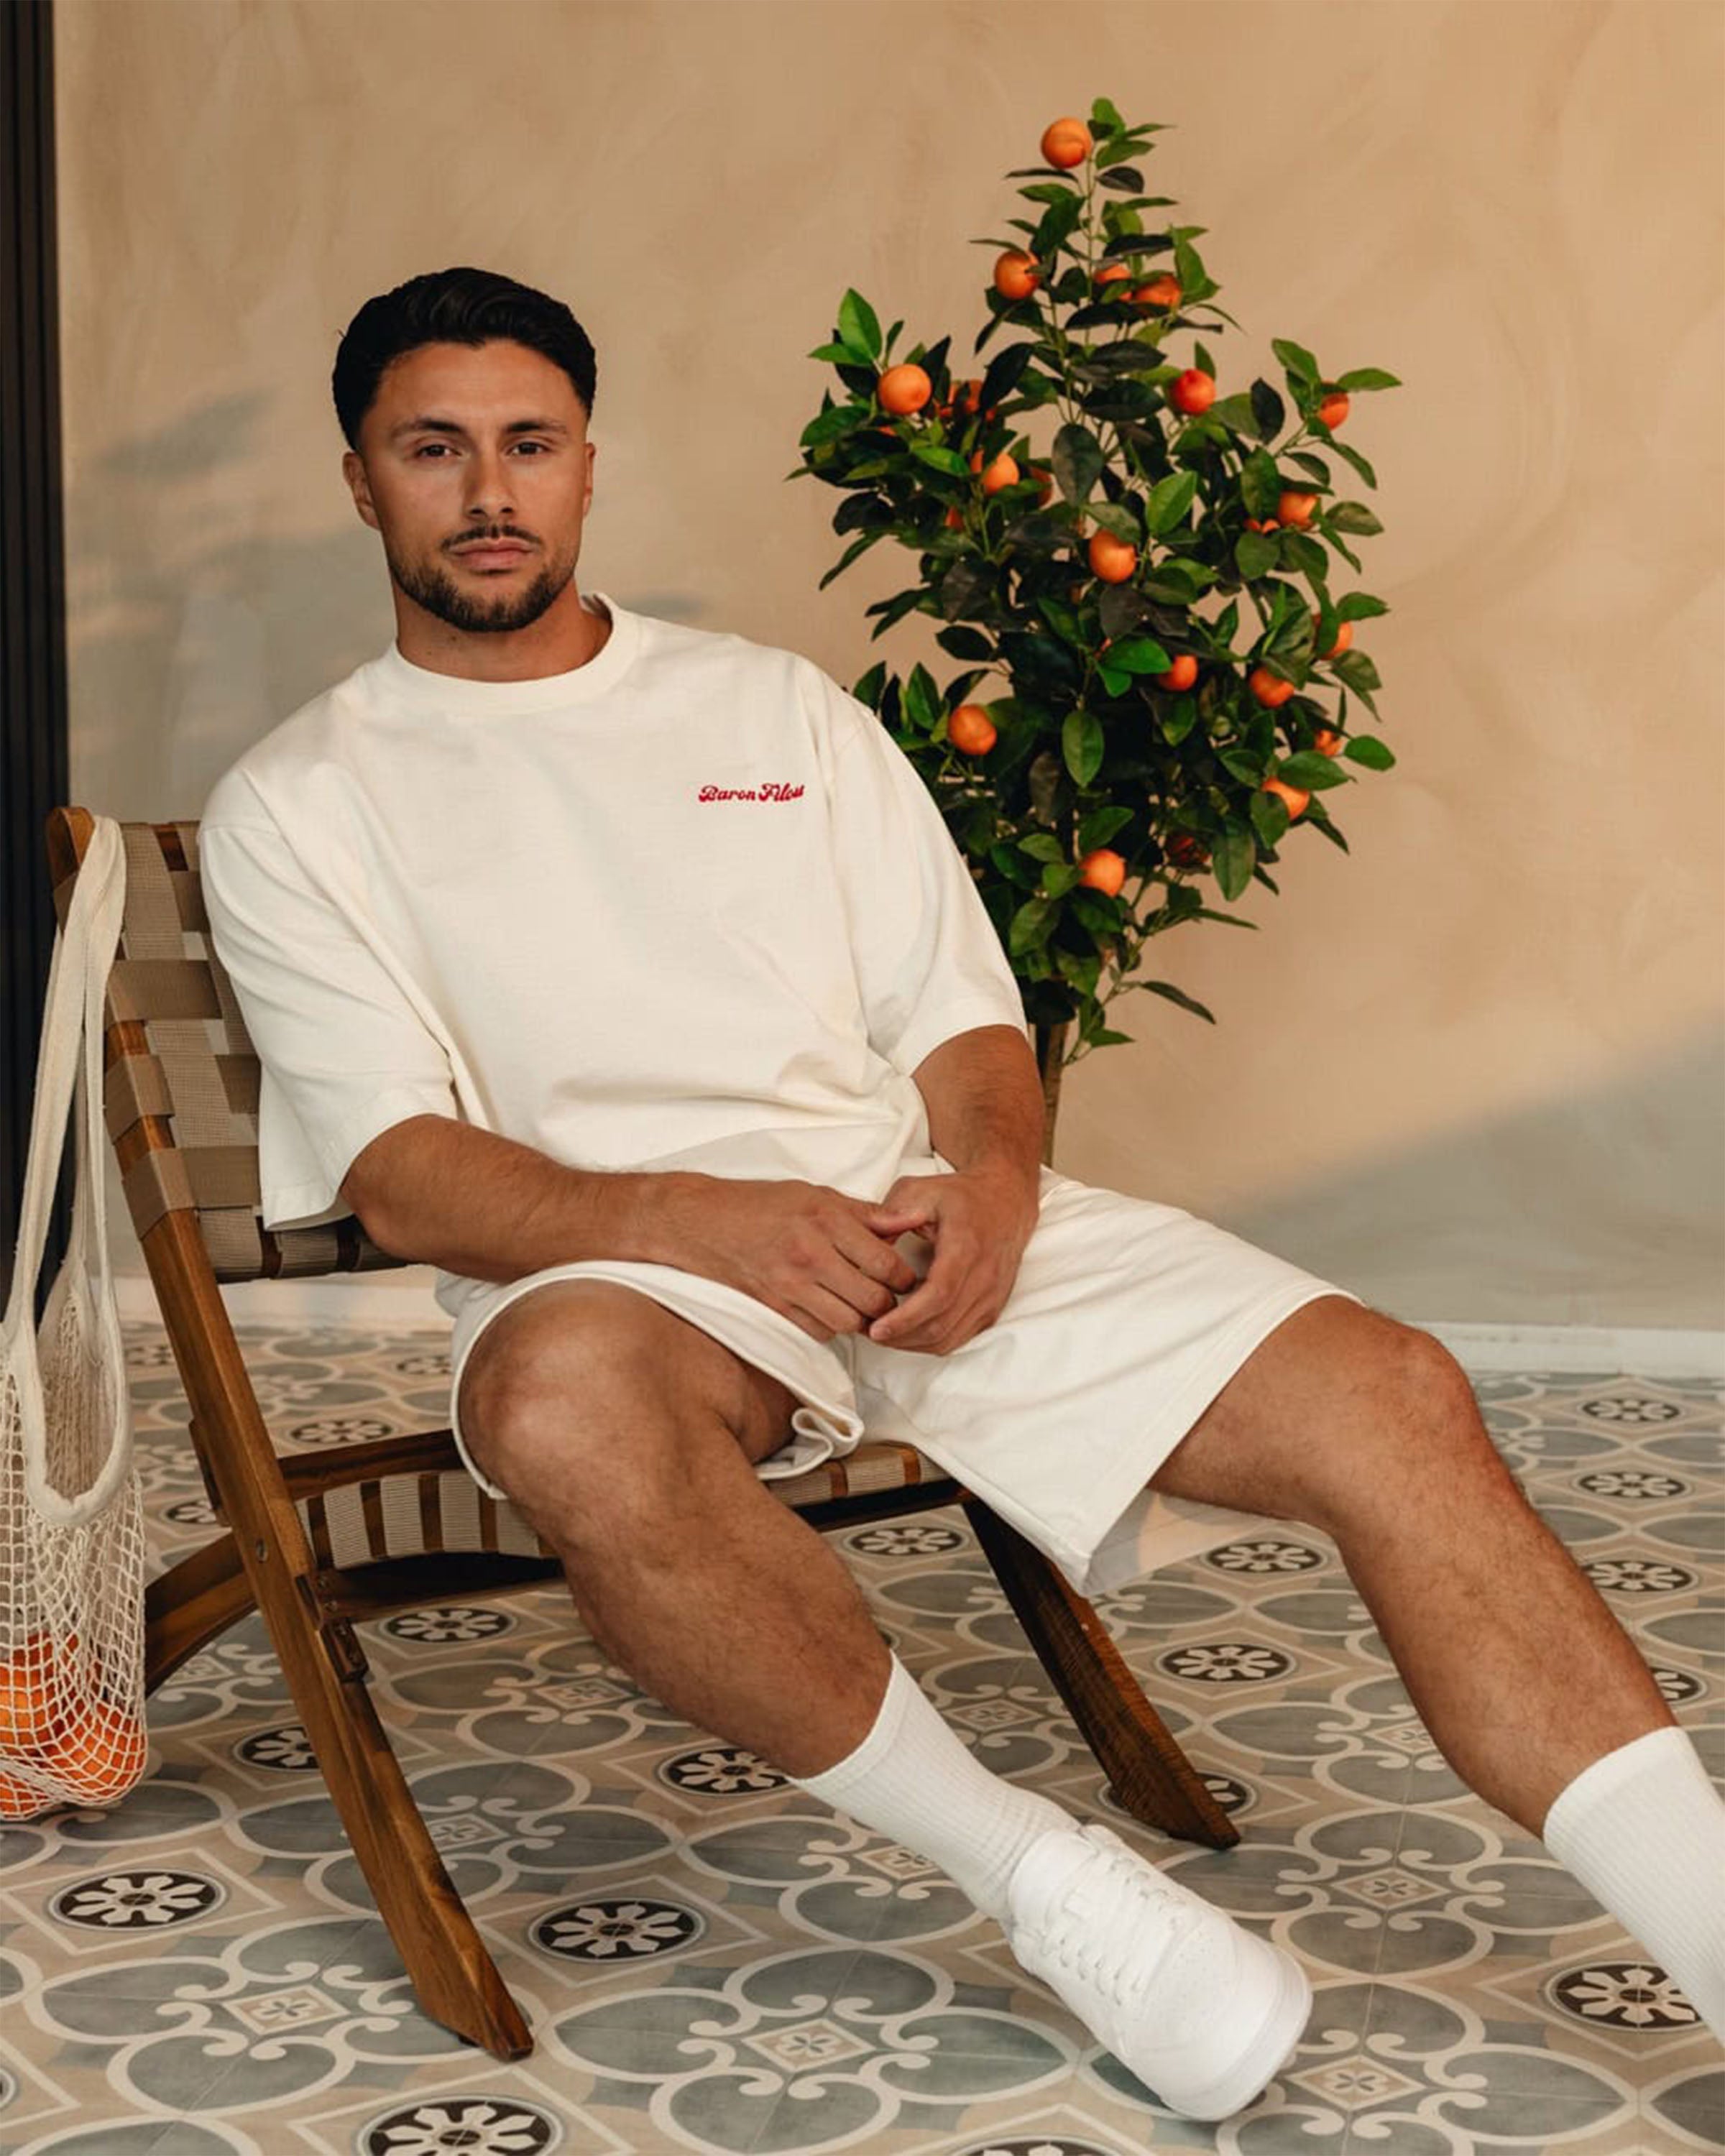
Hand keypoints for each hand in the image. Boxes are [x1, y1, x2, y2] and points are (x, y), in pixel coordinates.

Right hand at [661, 1173, 928, 1343]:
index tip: (905, 1277)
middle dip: (888, 1303)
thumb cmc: (762, 1206)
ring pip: (848, 1322)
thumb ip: (864, 1213)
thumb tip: (908, 1222)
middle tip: (889, 1297)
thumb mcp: (815, 1195)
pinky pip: (818, 1332)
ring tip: (860, 1305)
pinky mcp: (773, 1309)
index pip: (884, 1262)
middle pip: (872, 1299)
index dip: (904, 1276)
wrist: (703, 1224)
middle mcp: (809, 1254)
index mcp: (825, 1220)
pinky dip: (831, 1326)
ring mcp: (789, 1285)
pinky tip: (829, 1308)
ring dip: (860, 1319)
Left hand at [857, 1164, 1039, 1355]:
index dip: (906, 1318)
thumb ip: (893, 1213)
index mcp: (966, 1246)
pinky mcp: (991, 1309)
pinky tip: (905, 1331)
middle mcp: (985, 1277)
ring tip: (880, 1333)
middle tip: (866, 1331)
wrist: (1006, 1202)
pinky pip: (958, 1339)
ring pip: (948, 1339)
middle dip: (900, 1336)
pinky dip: (928, 1342)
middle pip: (941, 1325)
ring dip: (911, 1343)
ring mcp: (991, 1297)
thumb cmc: (960, 1197)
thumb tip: (868, 1240)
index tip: (876, 1327)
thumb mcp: (922, 1190)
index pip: (939, 1294)